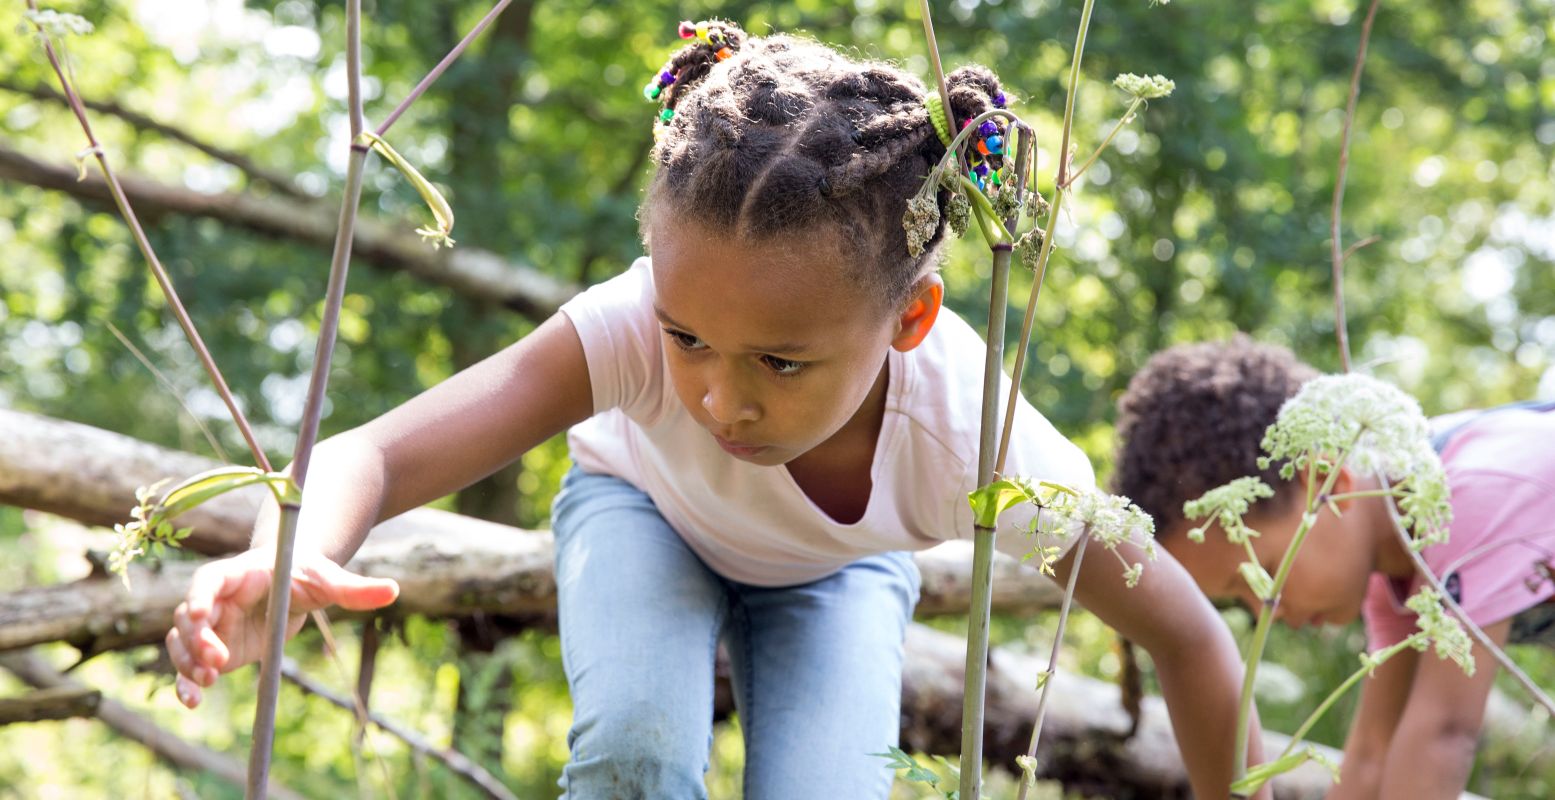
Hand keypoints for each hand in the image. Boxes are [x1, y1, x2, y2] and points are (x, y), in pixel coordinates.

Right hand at [165, 548, 399, 708]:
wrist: (295, 583)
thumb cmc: (308, 573)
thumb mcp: (330, 579)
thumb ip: (355, 588)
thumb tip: (393, 590)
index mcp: (240, 572)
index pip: (210, 579)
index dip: (201, 596)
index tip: (202, 615)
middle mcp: (217, 598)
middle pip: (189, 615)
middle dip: (196, 639)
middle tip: (215, 661)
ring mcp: (212, 625)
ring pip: (182, 642)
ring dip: (187, 663)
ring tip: (205, 685)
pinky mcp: (214, 648)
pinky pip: (190, 665)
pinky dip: (186, 682)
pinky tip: (192, 701)